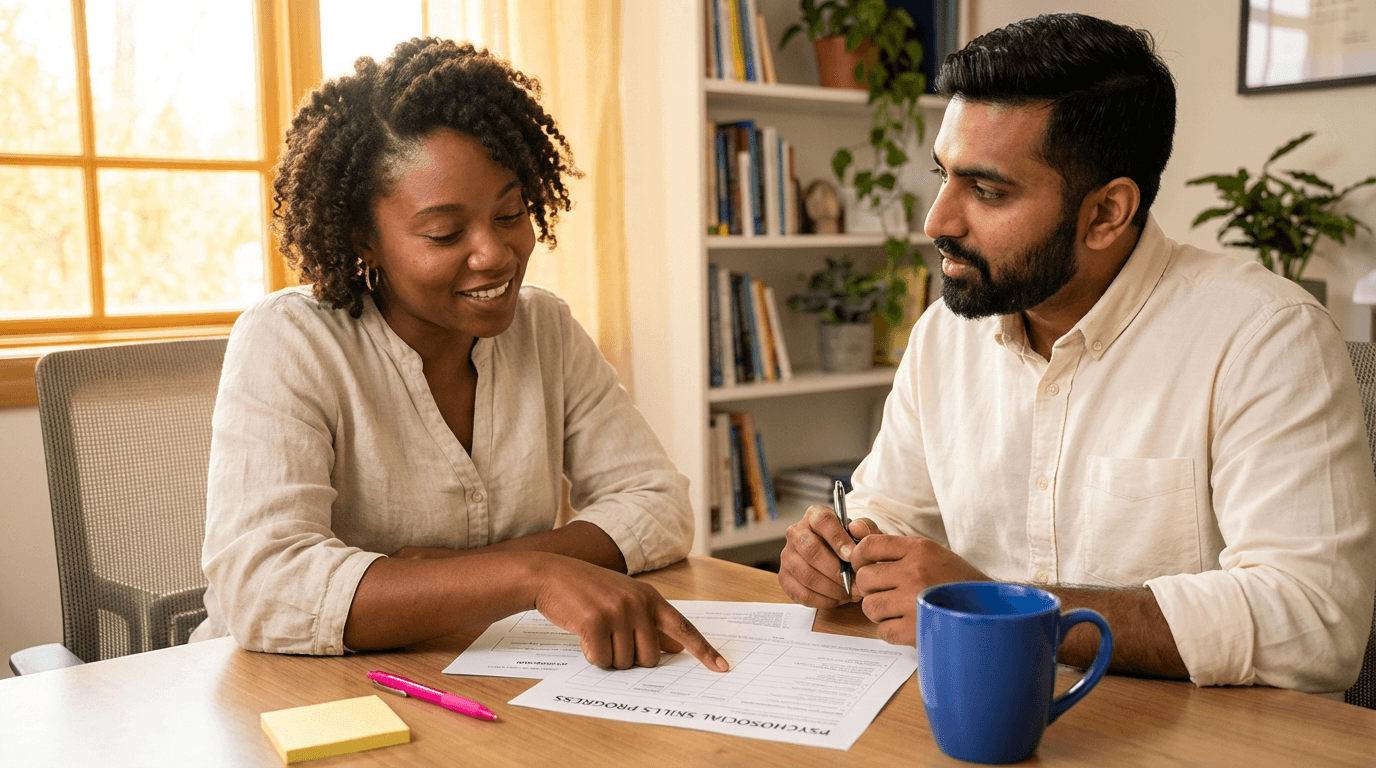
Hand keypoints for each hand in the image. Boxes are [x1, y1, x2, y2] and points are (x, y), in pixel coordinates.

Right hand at [532, 557, 728, 671]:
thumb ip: (650, 621)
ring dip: (607, 656)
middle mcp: (638, 603)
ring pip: (624, 662)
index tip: (722, 667)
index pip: (684, 628)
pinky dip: (590, 655)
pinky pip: (600, 660)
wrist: (550, 574)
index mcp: (650, 598)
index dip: (703, 650)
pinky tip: (583, 634)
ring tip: (595, 631)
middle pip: (649, 658)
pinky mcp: (594, 622)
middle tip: (611, 639)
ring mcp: (617, 612)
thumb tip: (675, 647)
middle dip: (630, 658)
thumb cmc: (588, 590)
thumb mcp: (625, 598)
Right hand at [778, 505, 879, 607]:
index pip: (822, 521)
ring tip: (849, 593)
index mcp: (814, 515)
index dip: (838, 539)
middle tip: (854, 583)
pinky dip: (823, 600)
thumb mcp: (863, 534)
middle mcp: (796, 532)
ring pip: (806, 575)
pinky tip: (837, 598)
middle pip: (811, 550)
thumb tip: (857, 528)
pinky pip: (801, 593)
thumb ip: (865, 530)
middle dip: (835, 571)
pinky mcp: (784, 577)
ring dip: (832, 589)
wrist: (840, 561)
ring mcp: (787, 555)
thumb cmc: (851, 546)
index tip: (852, 556)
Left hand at [849, 535, 987, 644]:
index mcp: (919, 549)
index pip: (869, 545)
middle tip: (885, 590)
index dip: (859, 557)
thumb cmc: (954, 580)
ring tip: (897, 608)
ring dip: (879, 610)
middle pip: (865, 578)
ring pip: (870, 606)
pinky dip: (890, 630)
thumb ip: (891, 545)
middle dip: (870, 587)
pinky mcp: (916, 629)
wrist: (990, 609)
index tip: (863, 565)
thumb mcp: (928, 553)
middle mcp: (915, 572)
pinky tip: (906, 623)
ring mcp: (914, 602)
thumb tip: (854, 525)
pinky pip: (882, 630)